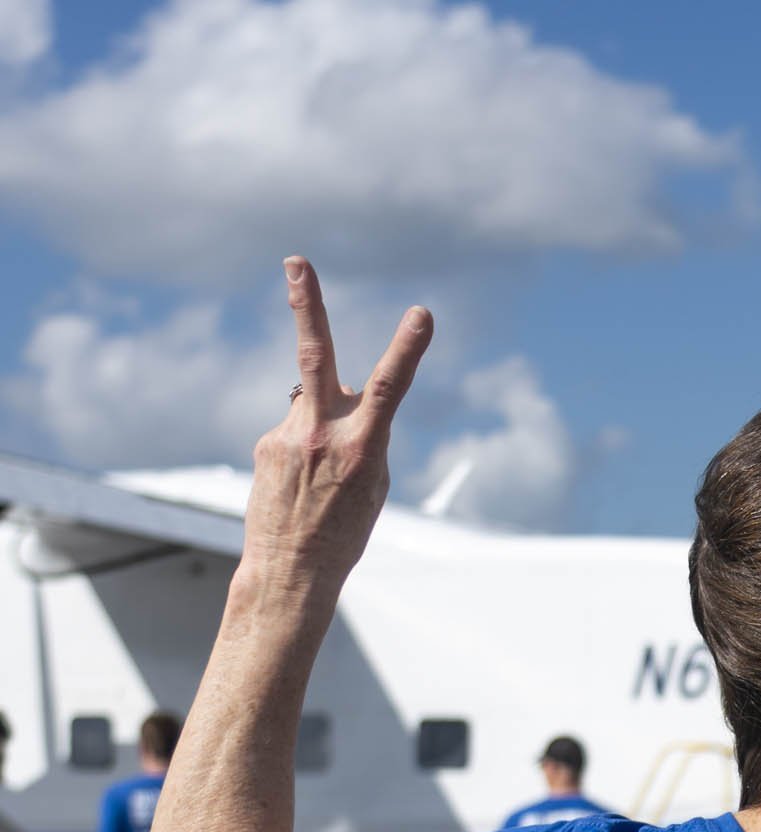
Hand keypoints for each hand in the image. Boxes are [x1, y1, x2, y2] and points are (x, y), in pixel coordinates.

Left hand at [241, 257, 432, 593]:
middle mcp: (322, 433)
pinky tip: (301, 488)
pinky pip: (294, 433)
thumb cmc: (345, 531)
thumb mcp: (373, 482)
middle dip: (308, 304)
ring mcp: (287, 436)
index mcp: (363, 446)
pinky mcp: (266, 445)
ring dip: (323, 429)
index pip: (391, 387)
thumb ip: (359, 431)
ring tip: (320, 479)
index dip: (409, 348)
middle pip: (314, 354)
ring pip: (311, 406)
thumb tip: (328, 394)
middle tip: (296, 261)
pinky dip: (303, 453)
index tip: (422, 315)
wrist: (292, 571)